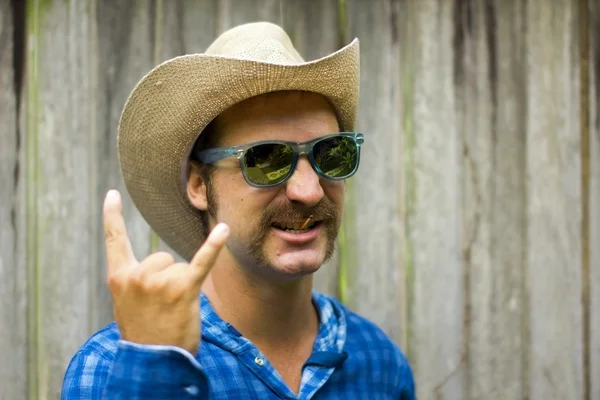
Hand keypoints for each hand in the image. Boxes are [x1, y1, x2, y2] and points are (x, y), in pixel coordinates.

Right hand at [102, 189, 228, 354]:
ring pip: (179, 267)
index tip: (112, 193)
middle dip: (167, 278)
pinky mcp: (183, 289)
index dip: (112, 216)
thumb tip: (156, 266)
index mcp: (119, 277)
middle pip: (161, 257)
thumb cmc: (143, 334)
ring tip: (173, 311)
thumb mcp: (126, 306)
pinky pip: (201, 262)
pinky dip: (214, 246)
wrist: (152, 364)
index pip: (115, 240)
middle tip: (162, 308)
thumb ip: (134, 282)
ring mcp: (159, 281)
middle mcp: (137, 275)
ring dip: (181, 286)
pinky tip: (223, 230)